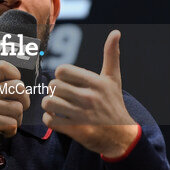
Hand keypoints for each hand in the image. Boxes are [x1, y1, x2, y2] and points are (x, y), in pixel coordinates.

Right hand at [0, 60, 30, 164]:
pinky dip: (10, 132)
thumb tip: (21, 90)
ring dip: (17, 120)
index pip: (3, 66)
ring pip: (18, 108)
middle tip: (16, 111)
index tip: (13, 91)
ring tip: (6, 124)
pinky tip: (1, 132)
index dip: (16, 76)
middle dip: (24, 102)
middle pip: (19, 87)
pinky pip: (12, 124)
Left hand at [42, 30, 139, 157]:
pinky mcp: (75, 130)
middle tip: (62, 95)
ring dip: (50, 105)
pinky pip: (50, 121)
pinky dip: (50, 120)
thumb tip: (116, 32)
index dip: (61, 76)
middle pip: (53, 86)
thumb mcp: (113, 79)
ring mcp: (81, 115)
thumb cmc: (114, 104)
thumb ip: (111, 55)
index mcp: (96, 82)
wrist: (122, 136)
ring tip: (58, 106)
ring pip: (48, 103)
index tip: (68, 82)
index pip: (62, 70)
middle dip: (54, 91)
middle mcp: (89, 98)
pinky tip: (58, 118)